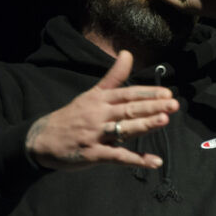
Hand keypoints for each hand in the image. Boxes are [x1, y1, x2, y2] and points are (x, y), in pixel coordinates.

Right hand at [25, 50, 178, 169]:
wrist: (42, 139)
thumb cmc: (72, 116)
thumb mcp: (91, 94)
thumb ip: (113, 76)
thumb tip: (127, 53)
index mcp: (99, 100)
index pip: (127, 94)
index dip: (147, 93)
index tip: (167, 93)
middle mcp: (98, 115)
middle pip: (128, 110)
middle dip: (152, 107)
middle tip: (174, 104)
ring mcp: (95, 135)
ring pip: (123, 129)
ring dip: (144, 125)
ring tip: (164, 121)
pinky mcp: (93, 154)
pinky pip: (117, 156)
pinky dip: (136, 160)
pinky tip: (154, 162)